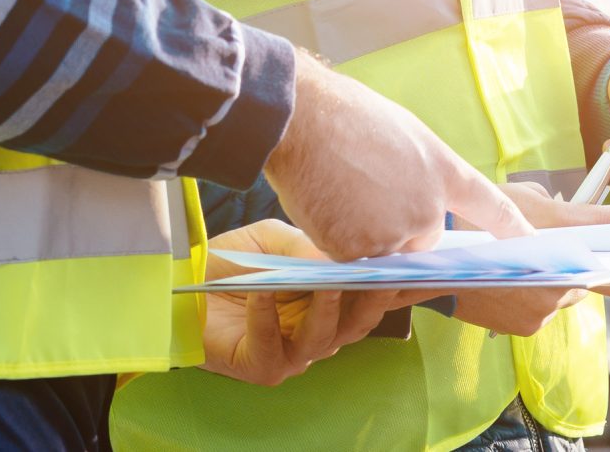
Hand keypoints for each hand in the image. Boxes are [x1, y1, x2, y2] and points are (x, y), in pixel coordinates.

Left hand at [197, 221, 411, 385]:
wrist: (179, 285)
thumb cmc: (231, 264)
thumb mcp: (274, 242)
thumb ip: (308, 247)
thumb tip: (344, 252)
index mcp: (328, 303)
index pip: (372, 298)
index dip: (401, 288)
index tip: (430, 270)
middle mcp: (317, 333)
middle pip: (358, 323)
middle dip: (372, 299)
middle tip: (382, 274)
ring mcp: (290, 355)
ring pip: (323, 339)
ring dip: (324, 308)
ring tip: (323, 282)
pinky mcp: (259, 367)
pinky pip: (270, 346)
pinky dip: (267, 316)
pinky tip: (263, 290)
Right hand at [266, 54, 535, 259]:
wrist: (303, 120)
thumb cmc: (345, 115)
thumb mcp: (402, 134)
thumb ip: (418, 175)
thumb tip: (414, 203)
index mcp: (442, 171)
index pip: (490, 205)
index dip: (512, 226)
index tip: (532, 242)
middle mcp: (427, 209)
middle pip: (422, 240)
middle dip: (398, 226)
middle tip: (363, 191)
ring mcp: (395, 234)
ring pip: (386, 253)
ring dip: (365, 235)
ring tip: (341, 192)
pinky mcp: (360, 254)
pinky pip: (354, 262)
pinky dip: (339, 242)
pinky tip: (327, 206)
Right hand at [445, 182, 609, 332]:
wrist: (426, 260)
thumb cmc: (471, 216)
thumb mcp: (518, 198)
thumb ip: (556, 210)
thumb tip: (571, 220)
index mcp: (565, 227)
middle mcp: (565, 268)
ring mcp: (550, 301)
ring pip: (574, 291)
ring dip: (564, 280)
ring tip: (532, 264)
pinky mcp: (533, 324)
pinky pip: (549, 308)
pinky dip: (538, 296)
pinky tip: (514, 282)